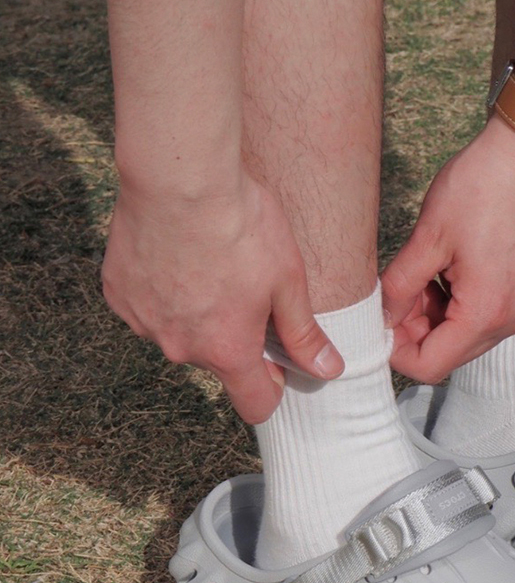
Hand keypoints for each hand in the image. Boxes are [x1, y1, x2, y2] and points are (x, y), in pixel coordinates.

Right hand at [102, 171, 342, 423]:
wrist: (180, 178)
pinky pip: (148, 305)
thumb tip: (329, 370)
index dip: (273, 387)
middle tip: (248, 289)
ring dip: (196, 313)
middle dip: (234, 337)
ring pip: (179, 331)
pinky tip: (179, 255)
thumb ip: (304, 333)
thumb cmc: (243, 226)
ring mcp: (143, 321)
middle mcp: (180, 347)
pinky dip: (164, 290)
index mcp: (227, 351)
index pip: (254, 404)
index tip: (279, 361)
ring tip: (212, 265)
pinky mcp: (117, 293)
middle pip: (215, 361)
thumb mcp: (288, 280)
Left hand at [382, 117, 514, 382]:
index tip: (379, 317)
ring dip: (435, 317)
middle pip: (448, 355)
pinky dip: (458, 305)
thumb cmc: (482, 188)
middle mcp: (511, 320)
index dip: (395, 350)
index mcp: (486, 312)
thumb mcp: (428, 238)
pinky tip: (447, 269)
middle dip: (414, 332)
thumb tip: (380, 317)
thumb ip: (399, 288)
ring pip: (465, 337)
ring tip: (422, 273)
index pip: (430, 366)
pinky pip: (484, 316)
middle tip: (396, 290)